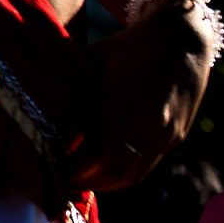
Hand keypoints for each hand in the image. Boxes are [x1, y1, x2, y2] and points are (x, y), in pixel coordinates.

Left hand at [70, 0, 211, 190]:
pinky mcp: (177, 137)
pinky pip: (149, 165)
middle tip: (63, 180)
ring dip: (107, 183)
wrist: (181, 39)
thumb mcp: (92, 64)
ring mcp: (167, 134)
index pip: (95, 153)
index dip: (73, 167)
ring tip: (82, 179)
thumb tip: (42, 121)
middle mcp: (150, 125)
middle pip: (115, 173)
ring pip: (135, 175)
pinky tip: (106, 168)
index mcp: (125, 105)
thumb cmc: (126, 48)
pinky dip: (126, 172)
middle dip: (87, 181)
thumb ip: (73, 95)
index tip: (53, 168)